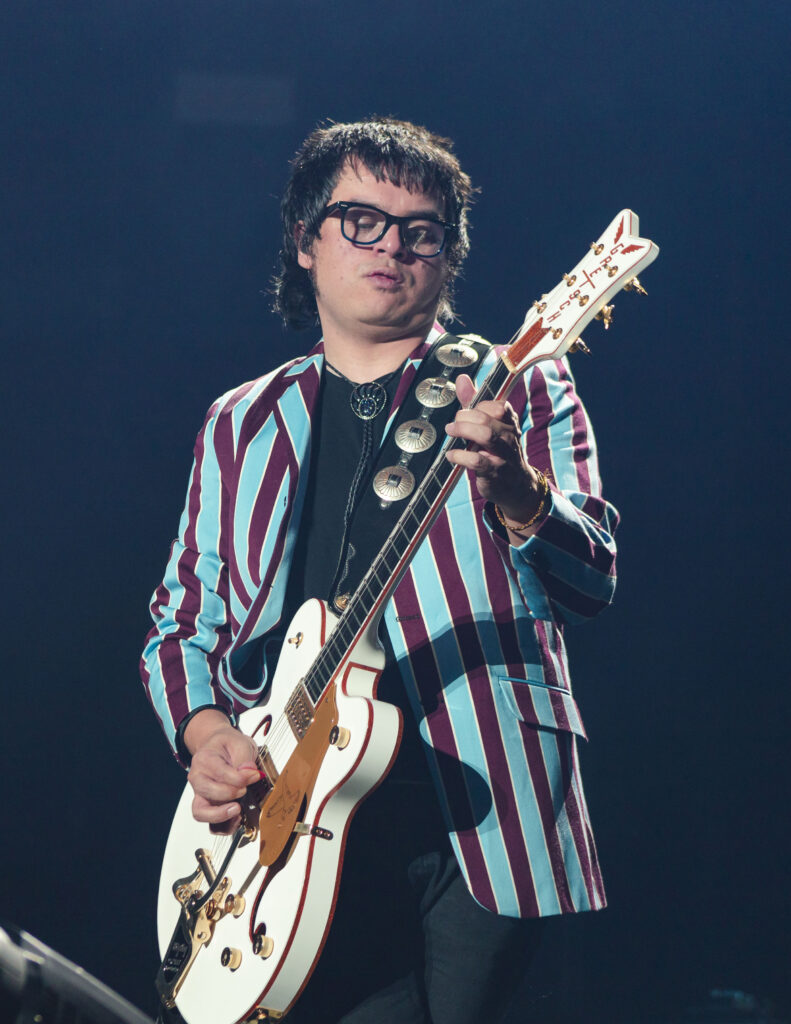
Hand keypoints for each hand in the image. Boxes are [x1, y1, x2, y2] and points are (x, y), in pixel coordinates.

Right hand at [184, 710, 260, 832]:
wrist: (217, 746)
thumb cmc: (227, 745)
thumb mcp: (240, 743)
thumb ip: (244, 757)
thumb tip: (249, 773)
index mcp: (204, 759)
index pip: (221, 773)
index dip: (241, 778)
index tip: (255, 775)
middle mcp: (197, 778)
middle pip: (209, 793)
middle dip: (232, 793)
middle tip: (246, 789)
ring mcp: (199, 793)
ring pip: (202, 812)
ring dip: (222, 814)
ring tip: (238, 810)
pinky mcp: (206, 806)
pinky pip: (209, 823)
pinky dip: (223, 825)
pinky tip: (236, 818)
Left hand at [445, 374, 544, 533]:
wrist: (516, 485)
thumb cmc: (499, 450)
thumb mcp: (490, 425)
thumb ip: (474, 402)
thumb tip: (462, 379)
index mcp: (511, 422)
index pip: (498, 406)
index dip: (479, 406)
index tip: (467, 411)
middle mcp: (510, 436)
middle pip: (487, 418)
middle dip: (465, 418)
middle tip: (454, 424)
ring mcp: (504, 455)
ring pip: (485, 435)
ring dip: (463, 431)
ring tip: (451, 432)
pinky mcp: (494, 472)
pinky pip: (476, 461)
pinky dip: (460, 455)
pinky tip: (452, 455)